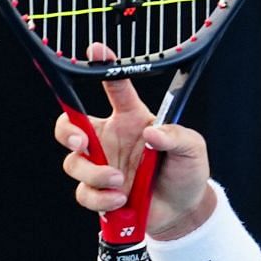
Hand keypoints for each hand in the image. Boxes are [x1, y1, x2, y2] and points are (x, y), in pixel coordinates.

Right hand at [55, 43, 215, 238]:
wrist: (184, 210)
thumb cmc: (186, 172)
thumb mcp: (192, 149)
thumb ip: (176, 137)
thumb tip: (153, 134)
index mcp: (131, 120)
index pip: (114, 87)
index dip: (104, 67)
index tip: (96, 50)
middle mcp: (110, 140)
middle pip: (69, 126)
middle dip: (68, 132)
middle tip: (84, 143)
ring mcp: (101, 166)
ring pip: (74, 164)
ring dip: (95, 174)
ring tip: (121, 183)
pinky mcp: (99, 192)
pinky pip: (84, 193)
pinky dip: (101, 198)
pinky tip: (120, 201)